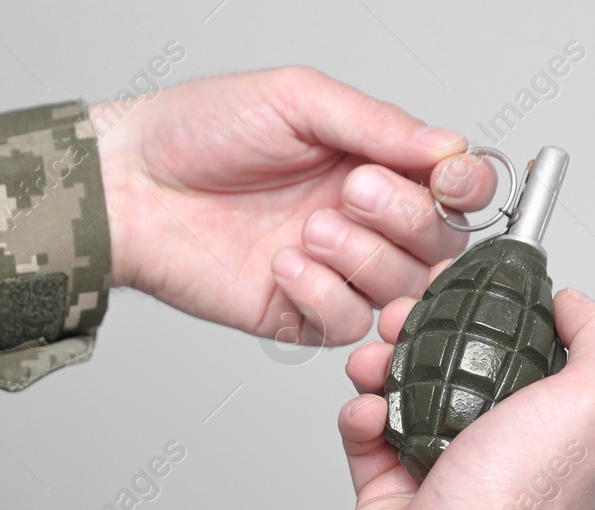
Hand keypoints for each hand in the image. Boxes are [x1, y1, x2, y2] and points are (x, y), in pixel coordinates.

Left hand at [90, 66, 497, 344]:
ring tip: (309, 227)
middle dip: (406, 219)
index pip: (454, 187)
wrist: (129, 187)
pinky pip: (346, 324)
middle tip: (350, 192)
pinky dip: (323, 293)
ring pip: (401, 290)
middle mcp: (361, 221)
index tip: (447, 177)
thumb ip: (376, 123)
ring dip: (363, 258)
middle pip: (439, 245)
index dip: (465, 186)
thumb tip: (449, 146)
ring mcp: (332, 272)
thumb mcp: (296, 100)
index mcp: (371, 162)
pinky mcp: (296, 315)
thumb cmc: (197, 131)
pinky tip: (281, 263)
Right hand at [337, 280, 594, 509]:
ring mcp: (444, 473)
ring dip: (384, 366)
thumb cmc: (515, 498)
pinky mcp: (389, 492)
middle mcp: (503, 455)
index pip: (532, 355)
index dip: (500, 315)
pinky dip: (359, 415)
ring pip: (407, 396)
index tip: (468, 287)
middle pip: (461, 368)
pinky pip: (368, 436)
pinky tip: (366, 408)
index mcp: (558, 434)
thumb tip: (579, 303)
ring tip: (375, 360)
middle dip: (427, 332)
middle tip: (405, 317)